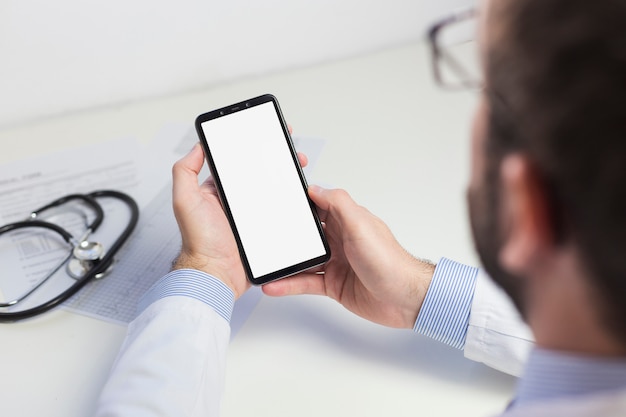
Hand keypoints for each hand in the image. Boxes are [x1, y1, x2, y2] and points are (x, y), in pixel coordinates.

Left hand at [170, 142, 308, 298]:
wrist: (217, 274)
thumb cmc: (199, 242)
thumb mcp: (185, 201)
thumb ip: (185, 171)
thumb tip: (196, 146)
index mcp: (220, 191)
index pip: (239, 163)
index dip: (254, 148)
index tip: (267, 136)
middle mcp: (237, 202)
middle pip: (262, 175)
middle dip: (279, 161)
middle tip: (291, 153)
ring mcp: (253, 216)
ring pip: (275, 193)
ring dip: (289, 181)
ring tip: (300, 169)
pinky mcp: (266, 229)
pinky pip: (282, 214)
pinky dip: (292, 205)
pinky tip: (301, 196)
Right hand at [262, 186, 434, 328]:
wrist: (405, 299)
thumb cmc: (390, 262)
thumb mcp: (361, 226)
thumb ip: (338, 205)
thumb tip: (316, 189)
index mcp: (348, 221)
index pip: (319, 205)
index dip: (301, 201)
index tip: (279, 197)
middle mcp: (341, 240)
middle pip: (307, 233)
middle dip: (286, 232)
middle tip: (263, 232)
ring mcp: (336, 263)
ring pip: (303, 259)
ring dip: (284, 261)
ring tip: (263, 262)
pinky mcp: (333, 285)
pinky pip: (305, 282)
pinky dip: (289, 284)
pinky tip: (274, 285)